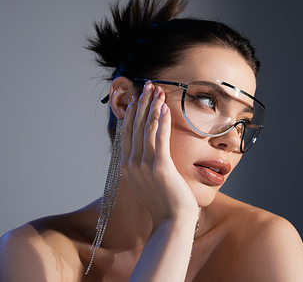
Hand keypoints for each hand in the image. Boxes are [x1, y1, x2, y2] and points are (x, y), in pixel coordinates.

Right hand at [120, 81, 198, 228]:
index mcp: (127, 167)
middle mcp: (132, 164)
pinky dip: (162, 121)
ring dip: (152, 107)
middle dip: (141, 104)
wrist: (172, 221)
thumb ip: (142, 166)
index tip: (136, 98)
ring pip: (146, 129)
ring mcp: (145, 166)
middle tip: (146, 85)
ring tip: (157, 90)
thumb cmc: (163, 202)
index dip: (131, 113)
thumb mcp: (147, 182)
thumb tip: (142, 153)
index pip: (127, 133)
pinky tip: (165, 108)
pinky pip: (160, 139)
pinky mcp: (160, 168)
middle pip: (135, 127)